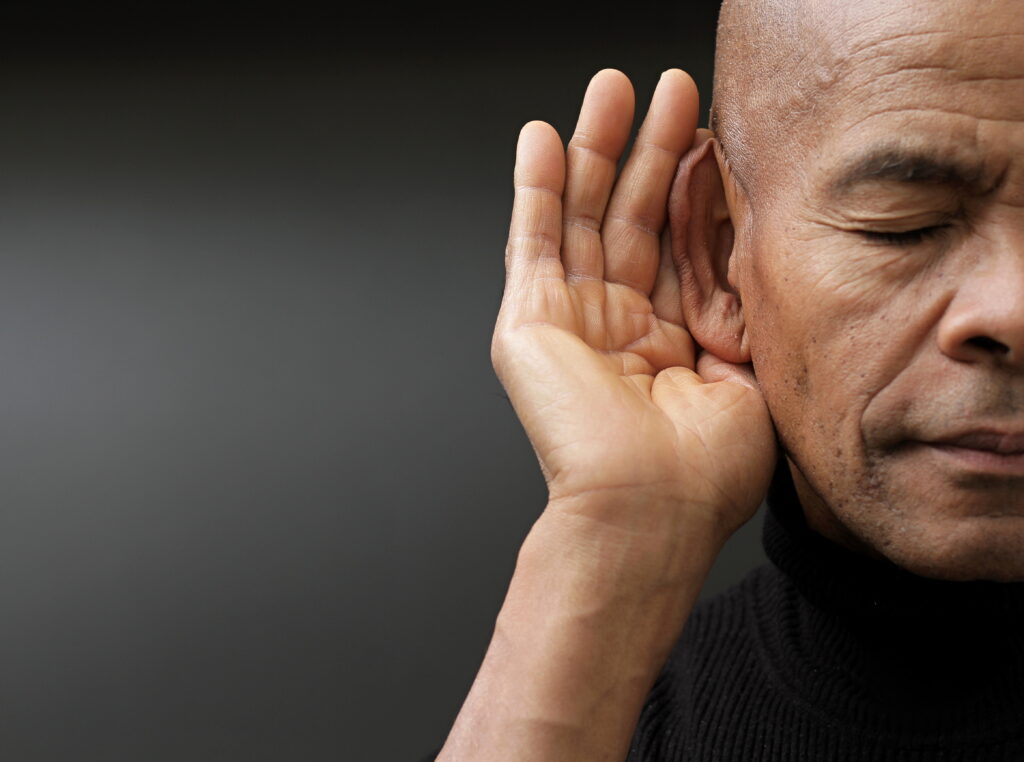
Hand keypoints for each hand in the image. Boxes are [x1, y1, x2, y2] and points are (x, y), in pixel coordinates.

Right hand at [493, 69, 775, 541]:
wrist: (649, 512)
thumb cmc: (704, 472)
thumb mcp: (749, 373)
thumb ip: (741, 304)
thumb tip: (745, 240)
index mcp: (669, 345)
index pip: (680, 246)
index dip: (695, 189)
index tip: (715, 133)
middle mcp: (617, 328)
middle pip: (631, 219)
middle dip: (649, 151)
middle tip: (667, 89)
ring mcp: (570, 321)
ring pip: (581, 217)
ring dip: (595, 150)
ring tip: (611, 89)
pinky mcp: (528, 322)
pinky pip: (531, 241)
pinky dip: (534, 188)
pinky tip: (542, 138)